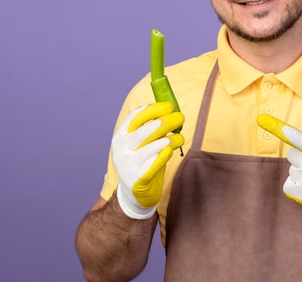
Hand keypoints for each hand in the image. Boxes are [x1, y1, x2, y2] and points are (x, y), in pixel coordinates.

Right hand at [112, 102, 184, 218]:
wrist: (134, 195)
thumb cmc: (143, 163)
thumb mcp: (142, 144)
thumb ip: (152, 129)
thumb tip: (171, 111)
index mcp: (121, 137)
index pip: (135, 117)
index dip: (153, 109)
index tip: (169, 106)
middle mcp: (122, 149)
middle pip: (145, 130)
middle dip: (165, 122)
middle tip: (180, 118)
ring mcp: (128, 165)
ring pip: (151, 147)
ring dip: (169, 139)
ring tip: (179, 137)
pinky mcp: (138, 179)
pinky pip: (154, 164)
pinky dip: (163, 155)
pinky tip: (170, 150)